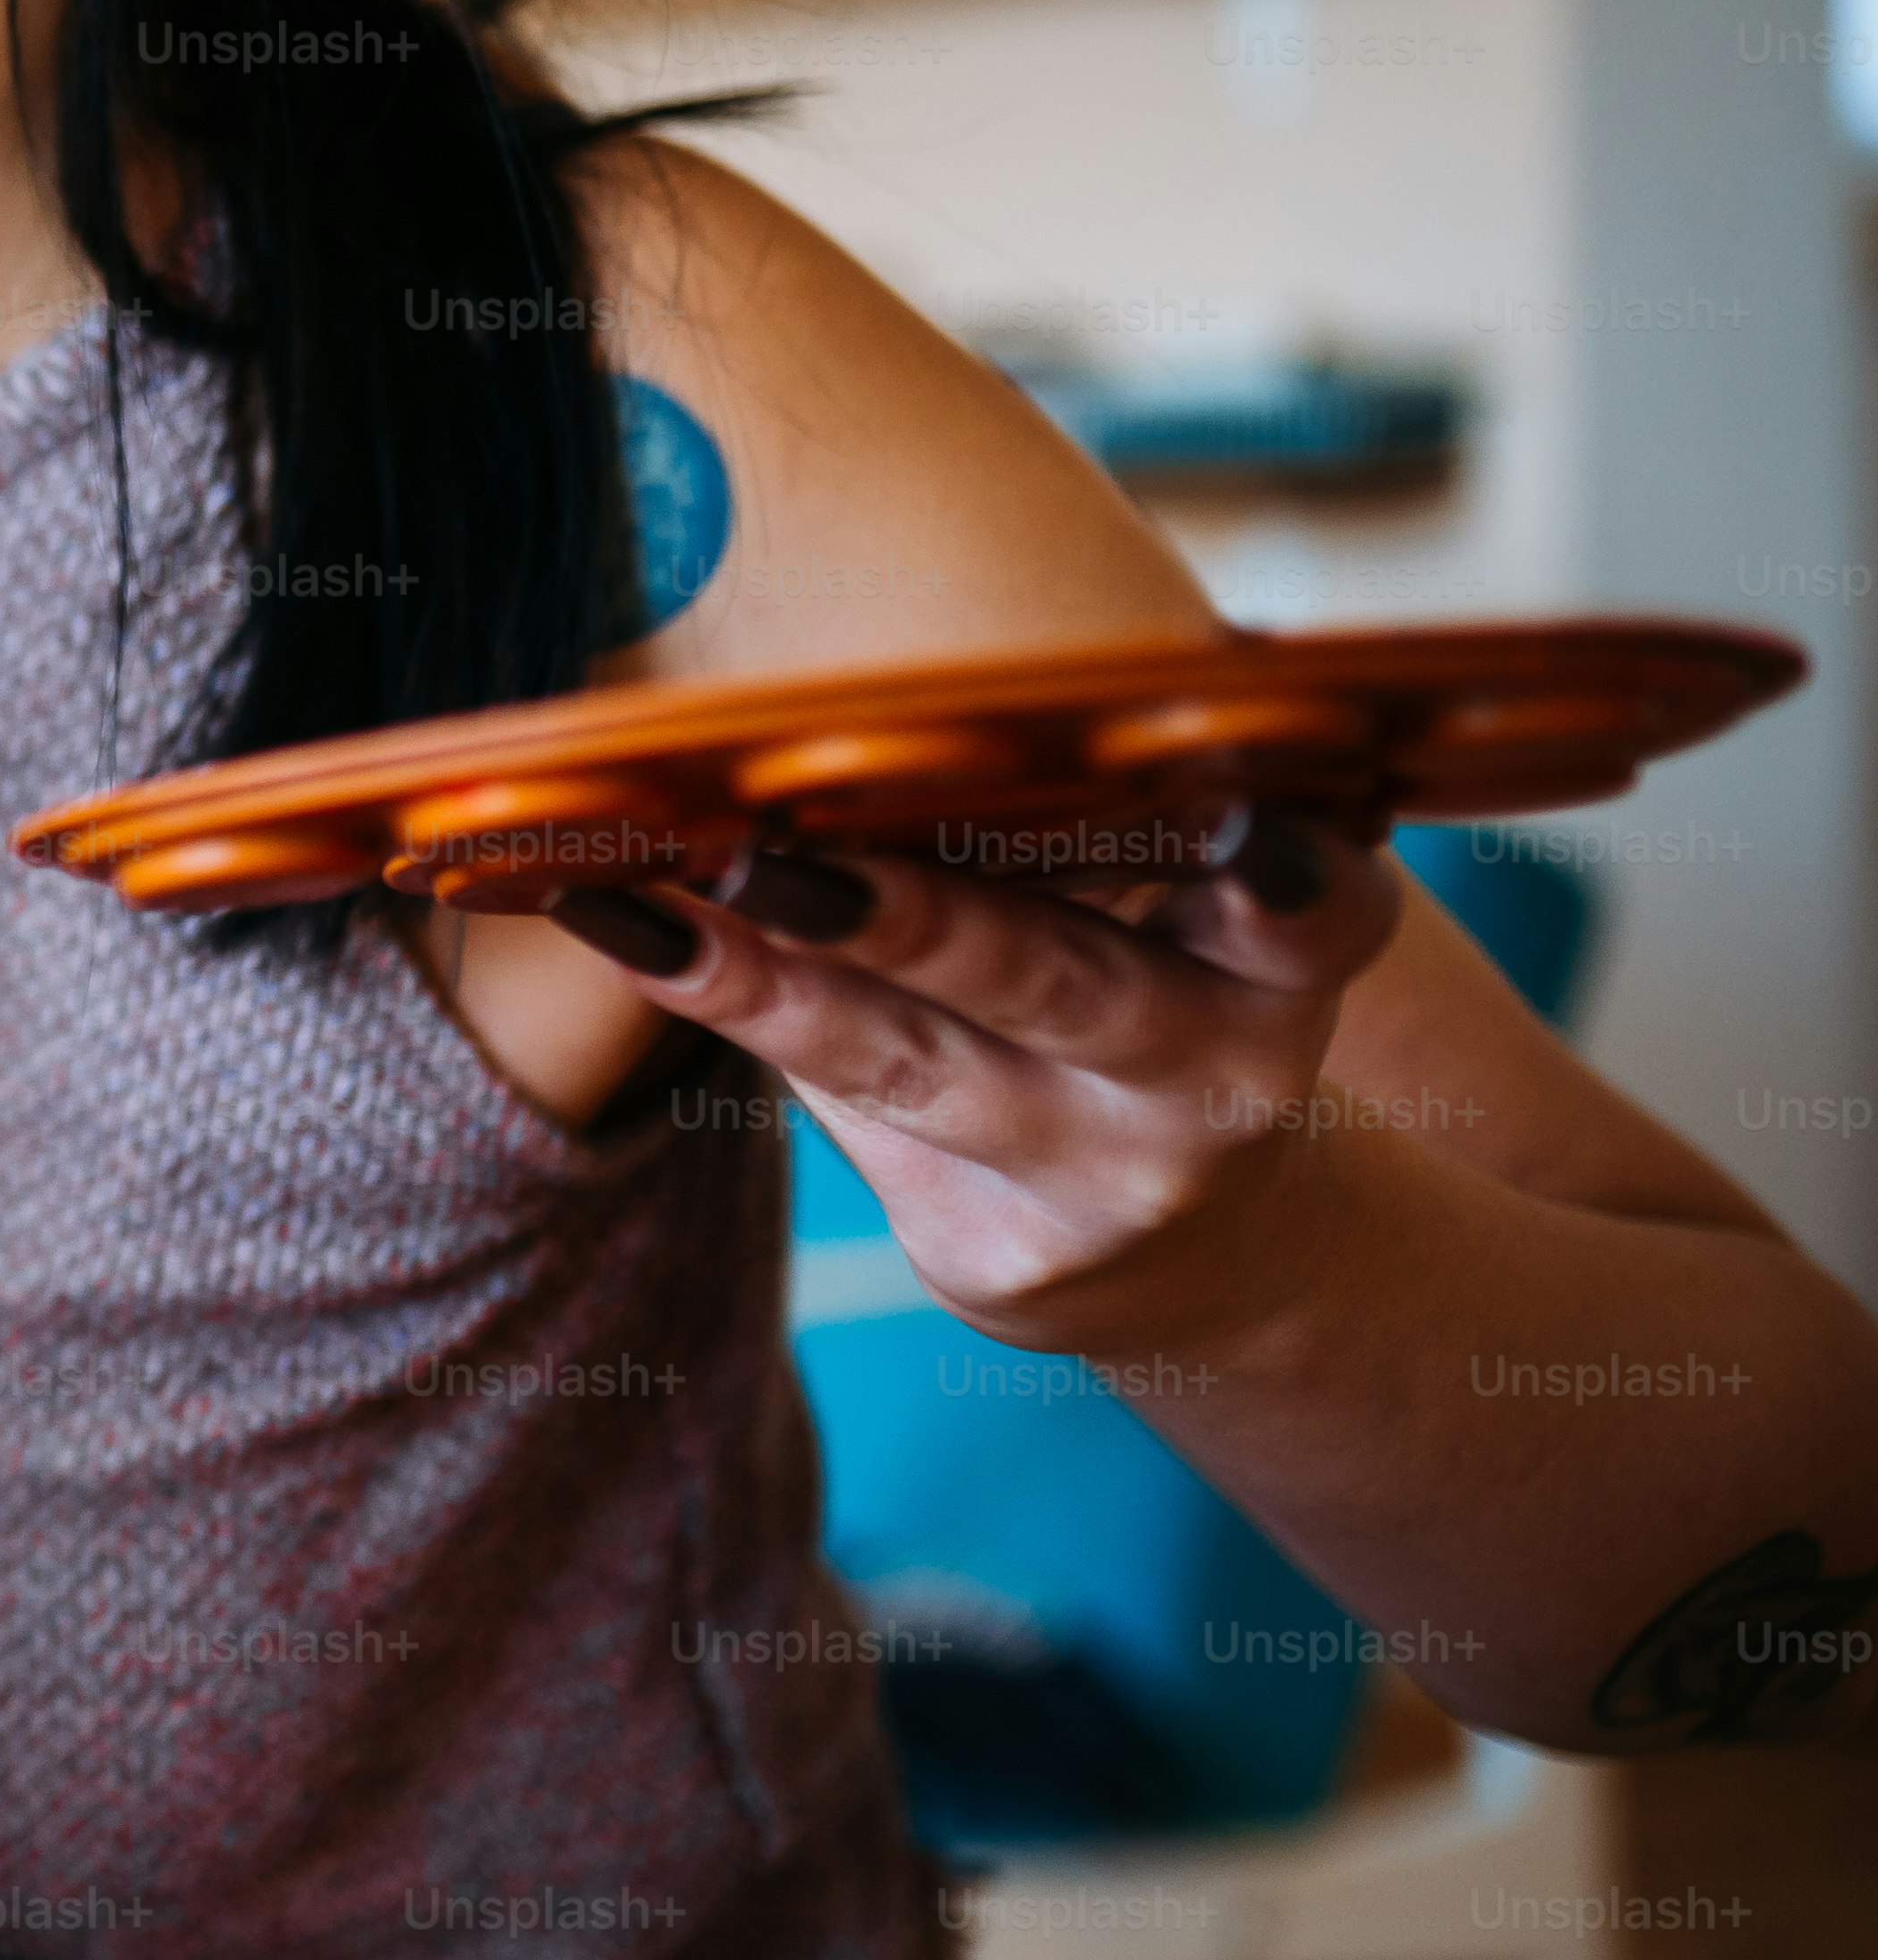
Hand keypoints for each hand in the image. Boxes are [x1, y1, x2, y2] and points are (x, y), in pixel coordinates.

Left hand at [549, 806, 1407, 1357]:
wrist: (1193, 1249)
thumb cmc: (1147, 1001)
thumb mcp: (1183, 922)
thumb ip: (1087, 832)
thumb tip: (880, 697)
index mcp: (1289, 972)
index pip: (1316, 918)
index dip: (1286, 874)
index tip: (1236, 818)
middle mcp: (1217, 1088)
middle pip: (1054, 984)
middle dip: (905, 917)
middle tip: (766, 851)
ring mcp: (1103, 1188)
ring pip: (911, 1066)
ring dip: (765, 980)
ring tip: (645, 905)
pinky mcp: (996, 1262)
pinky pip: (846, 1117)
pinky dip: (742, 1015)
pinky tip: (642, 943)